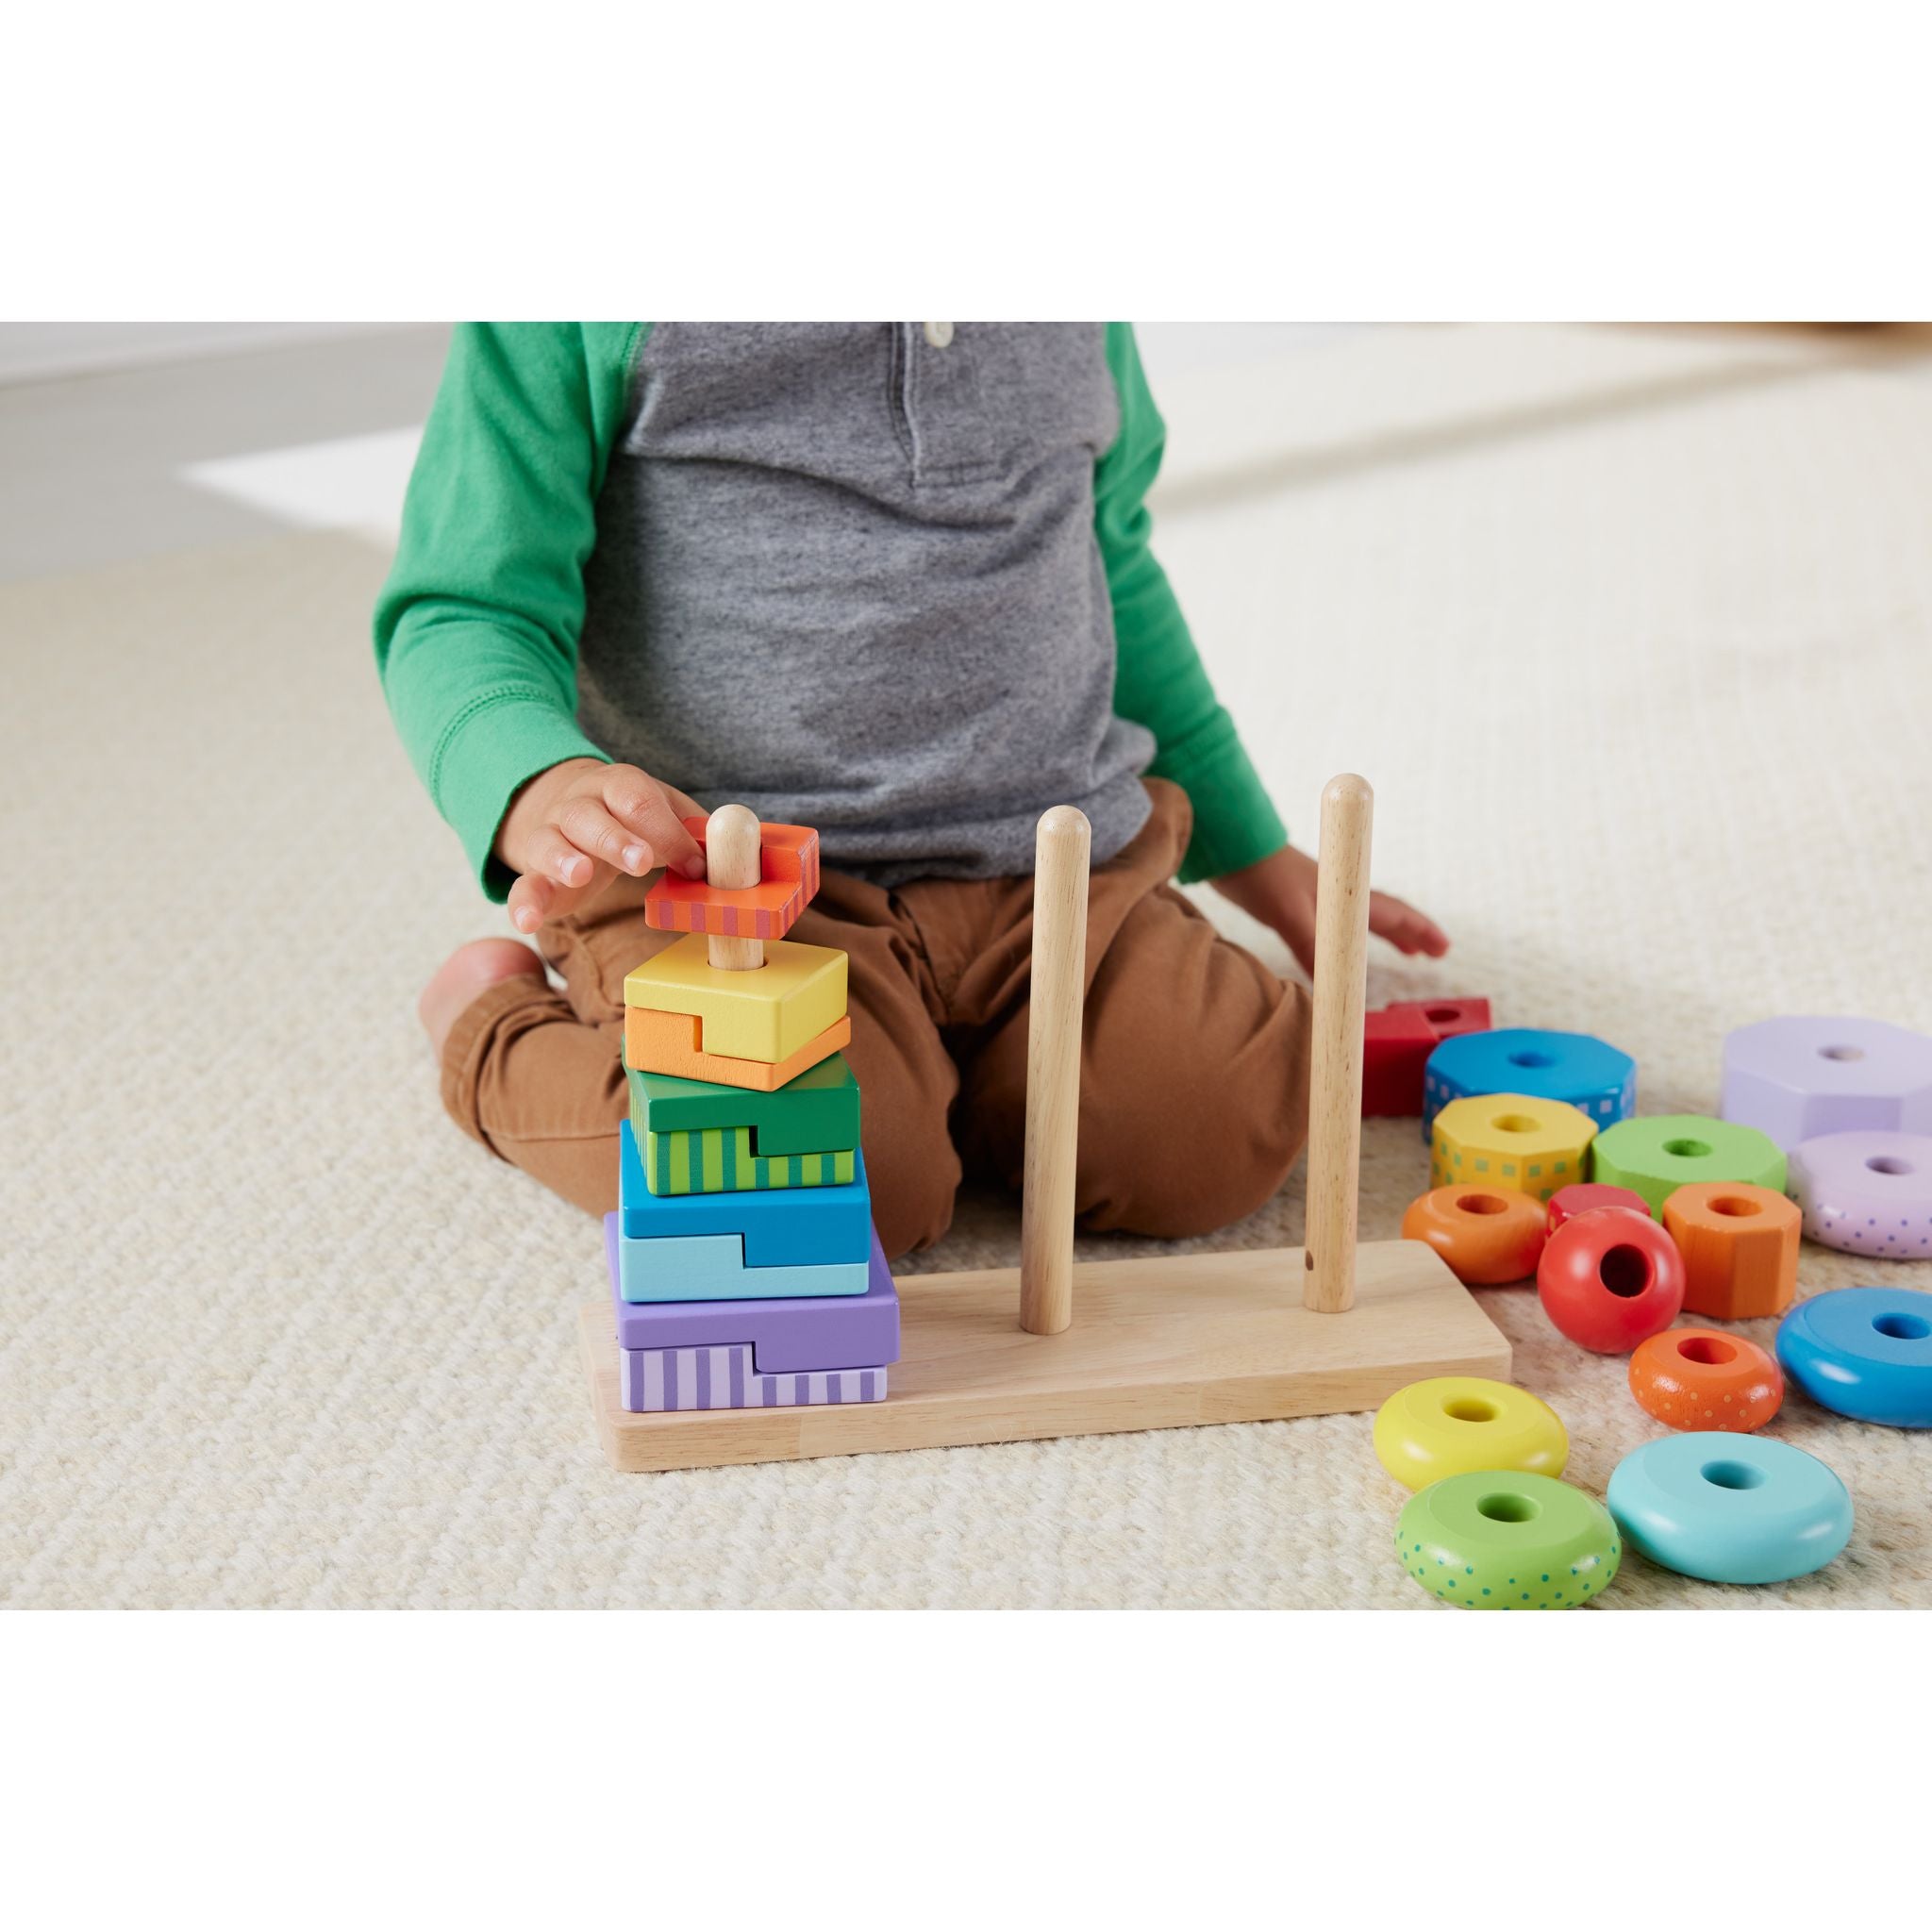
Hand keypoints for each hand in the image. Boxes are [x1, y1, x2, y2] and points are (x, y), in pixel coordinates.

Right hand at [495, 758, 706, 933]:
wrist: (569, 808)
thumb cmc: (631, 816)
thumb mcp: (666, 811)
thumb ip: (695, 830)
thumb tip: (741, 850)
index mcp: (618, 786)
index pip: (639, 801)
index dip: (667, 831)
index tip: (694, 865)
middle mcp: (578, 806)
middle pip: (590, 816)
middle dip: (616, 838)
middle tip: (640, 861)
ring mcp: (551, 837)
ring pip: (550, 843)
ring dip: (564, 858)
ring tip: (580, 874)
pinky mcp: (534, 874)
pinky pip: (522, 886)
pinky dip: (523, 903)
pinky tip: (526, 922)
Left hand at [1211, 843, 1449, 979]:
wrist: (1225, 847)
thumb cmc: (1257, 874)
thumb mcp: (1286, 913)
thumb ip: (1310, 944)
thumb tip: (1332, 988)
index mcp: (1343, 894)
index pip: (1392, 913)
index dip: (1418, 931)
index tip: (1442, 949)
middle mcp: (1336, 894)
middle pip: (1384, 915)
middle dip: (1411, 934)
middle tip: (1434, 953)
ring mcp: (1316, 897)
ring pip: (1362, 918)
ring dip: (1386, 935)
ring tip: (1406, 953)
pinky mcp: (1294, 903)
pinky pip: (1337, 924)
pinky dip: (1351, 938)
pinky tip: (1343, 945)